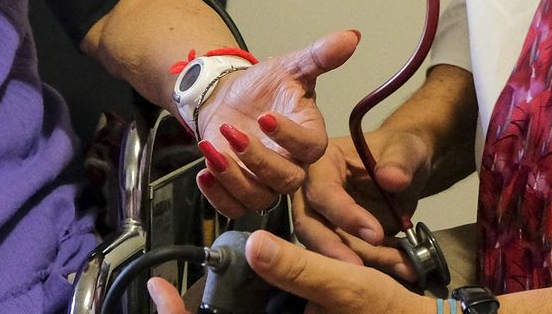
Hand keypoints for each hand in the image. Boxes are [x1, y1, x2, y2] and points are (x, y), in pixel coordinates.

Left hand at [146, 230, 432, 313]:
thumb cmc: (393, 313)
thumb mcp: (348, 286)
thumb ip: (300, 269)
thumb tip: (257, 245)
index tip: (158, 290)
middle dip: (194, 313)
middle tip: (165, 290)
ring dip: (224, 305)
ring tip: (192, 289)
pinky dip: (247, 302)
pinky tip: (249, 280)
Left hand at [191, 29, 358, 218]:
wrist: (228, 98)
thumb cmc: (263, 86)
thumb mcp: (289, 66)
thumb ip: (319, 55)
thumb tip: (351, 36)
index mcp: (309, 135)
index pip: (311, 147)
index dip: (290, 136)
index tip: (265, 116)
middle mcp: (291, 163)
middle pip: (285, 180)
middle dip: (257, 159)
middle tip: (232, 132)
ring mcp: (264, 181)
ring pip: (258, 197)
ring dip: (232, 177)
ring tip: (211, 149)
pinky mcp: (239, 190)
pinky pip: (233, 207)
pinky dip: (217, 196)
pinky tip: (204, 172)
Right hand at [296, 127, 434, 274]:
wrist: (408, 171)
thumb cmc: (400, 152)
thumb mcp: (406, 150)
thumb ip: (399, 162)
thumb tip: (391, 178)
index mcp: (321, 161)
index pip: (321, 191)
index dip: (344, 214)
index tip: (376, 234)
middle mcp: (312, 191)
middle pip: (309, 224)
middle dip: (334, 249)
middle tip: (362, 270)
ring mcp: (322, 218)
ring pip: (326, 248)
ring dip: (362, 262)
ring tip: (401, 266)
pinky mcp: (337, 239)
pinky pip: (347, 258)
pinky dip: (375, 266)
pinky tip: (402, 266)